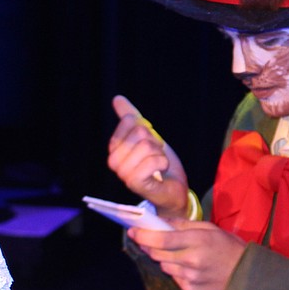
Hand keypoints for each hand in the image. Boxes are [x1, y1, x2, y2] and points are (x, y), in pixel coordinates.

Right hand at [108, 95, 189, 216]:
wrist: (173, 190)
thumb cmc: (159, 166)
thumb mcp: (148, 138)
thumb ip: (132, 118)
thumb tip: (117, 98)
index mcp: (115, 149)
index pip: (129, 122)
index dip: (147, 129)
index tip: (151, 144)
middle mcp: (115, 162)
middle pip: (139, 133)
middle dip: (155, 142)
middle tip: (157, 156)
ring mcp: (124, 174)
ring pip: (146, 146)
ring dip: (160, 154)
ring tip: (159, 165)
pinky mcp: (135, 184)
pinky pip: (152, 161)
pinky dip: (162, 163)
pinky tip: (161, 171)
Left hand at [128, 221, 246, 289]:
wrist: (248, 276)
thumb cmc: (230, 248)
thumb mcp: (211, 229)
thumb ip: (185, 225)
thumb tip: (161, 221)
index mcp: (197, 241)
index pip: (161, 238)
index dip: (143, 235)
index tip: (132, 230)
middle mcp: (191, 260)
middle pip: (157, 253)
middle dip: (148, 245)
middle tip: (144, 239)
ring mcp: (190, 278)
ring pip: (164, 266)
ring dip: (163, 258)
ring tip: (176, 252)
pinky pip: (175, 278)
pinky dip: (176, 271)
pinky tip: (189, 267)